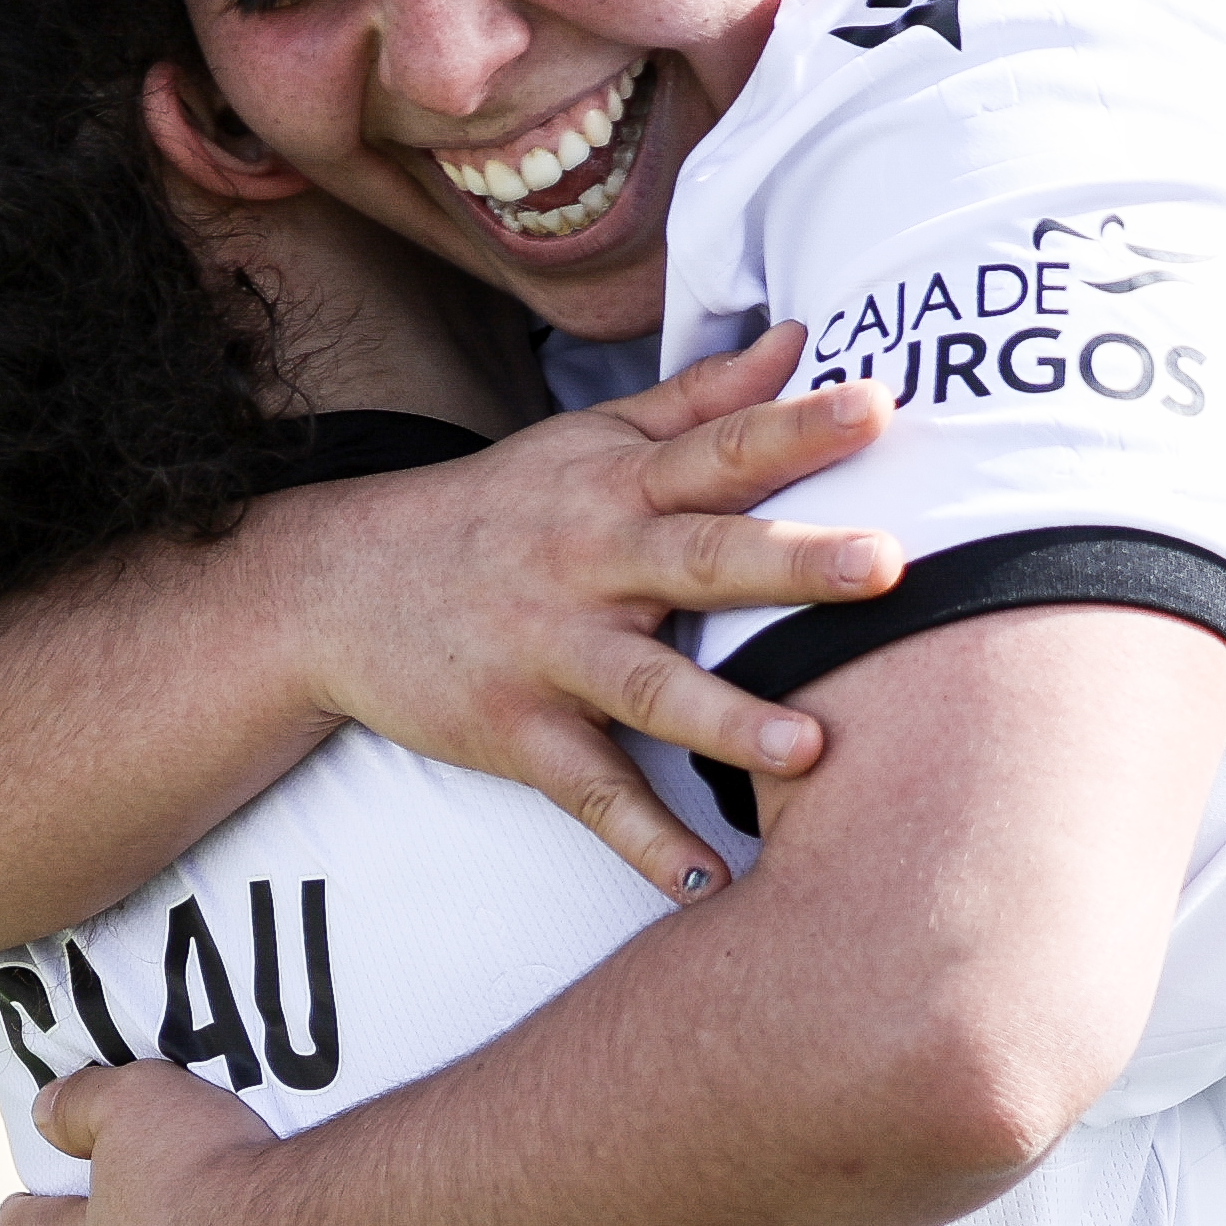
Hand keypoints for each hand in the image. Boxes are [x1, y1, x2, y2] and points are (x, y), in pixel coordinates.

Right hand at [291, 325, 900, 905]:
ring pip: (649, 689)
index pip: (719, 449)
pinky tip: (708, 885)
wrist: (340, 586)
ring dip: (728, 719)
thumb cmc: (500, 510)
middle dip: (793, 565)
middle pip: (701, 559)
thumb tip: (802, 340)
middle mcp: (590, 563)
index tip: (877, 406)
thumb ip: (701, 401)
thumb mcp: (589, 443)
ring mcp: (551, 653)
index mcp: (618, 486)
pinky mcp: (517, 732)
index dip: (796, 427)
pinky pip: (592, 793)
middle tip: (885, 565)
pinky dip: (646, 841)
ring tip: (809, 748)